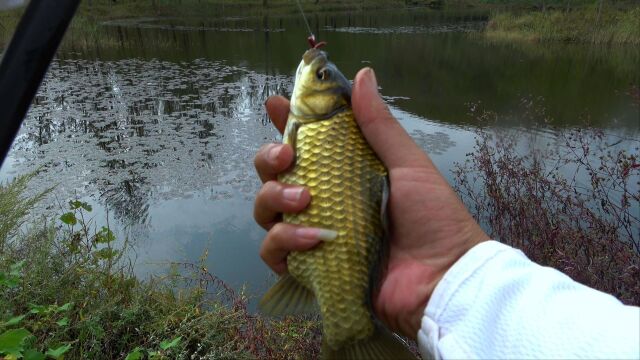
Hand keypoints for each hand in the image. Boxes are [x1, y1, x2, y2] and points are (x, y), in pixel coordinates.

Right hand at [254, 68, 488, 338]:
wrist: (443, 276)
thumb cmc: (433, 217)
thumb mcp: (408, 164)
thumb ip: (378, 124)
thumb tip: (363, 73)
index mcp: (343, 173)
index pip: (304, 144)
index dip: (285, 123)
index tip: (276, 104)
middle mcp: (322, 200)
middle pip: (273, 175)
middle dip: (269, 159)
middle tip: (286, 157)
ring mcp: (313, 234)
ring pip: (266, 210)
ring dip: (275, 198)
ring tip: (305, 200)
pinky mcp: (310, 267)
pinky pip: (275, 252)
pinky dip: (285, 241)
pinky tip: (314, 238)